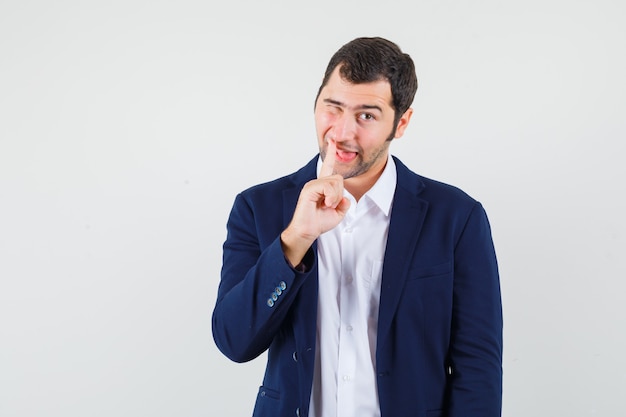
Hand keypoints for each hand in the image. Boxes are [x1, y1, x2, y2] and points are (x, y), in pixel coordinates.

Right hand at [281, 140, 349, 265]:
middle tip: (332, 205)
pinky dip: (331, 197)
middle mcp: (317, 182)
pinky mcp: (309, 188)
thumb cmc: (319, 222)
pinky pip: (327, 186)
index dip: (330, 154)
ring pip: (335, 182)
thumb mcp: (338, 213)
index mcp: (323, 186)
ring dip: (335, 196)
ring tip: (327, 205)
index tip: (332, 141)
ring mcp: (312, 184)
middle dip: (340, 193)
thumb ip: (344, 203)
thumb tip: (345, 197)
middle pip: (339, 178)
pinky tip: (326, 204)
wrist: (308, 231)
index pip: (328, 167)